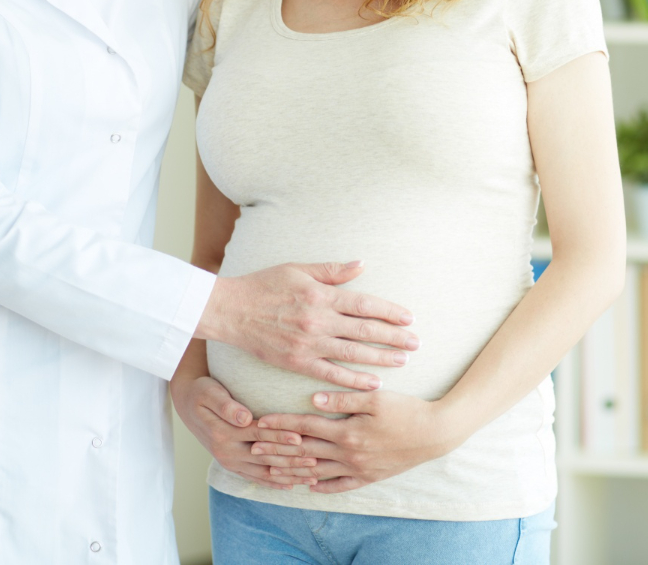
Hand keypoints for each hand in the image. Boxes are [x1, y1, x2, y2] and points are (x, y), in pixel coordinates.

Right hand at [169, 372, 316, 491]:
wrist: (186, 404)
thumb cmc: (201, 392)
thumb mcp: (209, 393)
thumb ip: (227, 406)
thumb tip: (245, 418)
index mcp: (222, 433)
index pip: (258, 435)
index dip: (280, 436)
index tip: (301, 438)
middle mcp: (226, 452)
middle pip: (265, 457)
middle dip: (291, 460)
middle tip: (316, 461)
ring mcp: (229, 461)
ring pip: (263, 472)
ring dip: (288, 476)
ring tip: (312, 476)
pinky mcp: (232, 465)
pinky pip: (255, 477)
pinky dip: (274, 482)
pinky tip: (291, 485)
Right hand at [197, 260, 419, 390]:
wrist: (231, 310)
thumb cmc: (264, 285)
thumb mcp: (299, 269)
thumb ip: (332, 271)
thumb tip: (362, 265)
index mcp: (321, 295)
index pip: (365, 304)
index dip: (390, 312)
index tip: (409, 319)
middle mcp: (318, 320)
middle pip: (365, 331)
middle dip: (394, 337)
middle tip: (416, 344)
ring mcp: (308, 344)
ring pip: (352, 354)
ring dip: (380, 358)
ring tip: (402, 361)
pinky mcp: (297, 362)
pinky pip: (331, 373)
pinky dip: (354, 379)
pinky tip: (373, 382)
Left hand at [256, 389, 467, 493]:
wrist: (436, 434)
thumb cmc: (407, 410)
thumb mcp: (375, 398)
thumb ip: (343, 398)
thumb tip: (313, 398)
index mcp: (347, 431)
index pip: (306, 427)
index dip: (281, 424)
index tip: (260, 422)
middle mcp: (348, 453)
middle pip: (305, 451)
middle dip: (278, 448)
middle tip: (253, 447)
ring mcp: (358, 469)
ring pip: (317, 471)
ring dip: (293, 469)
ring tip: (271, 468)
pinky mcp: (369, 477)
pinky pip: (341, 485)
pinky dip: (323, 485)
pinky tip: (310, 484)